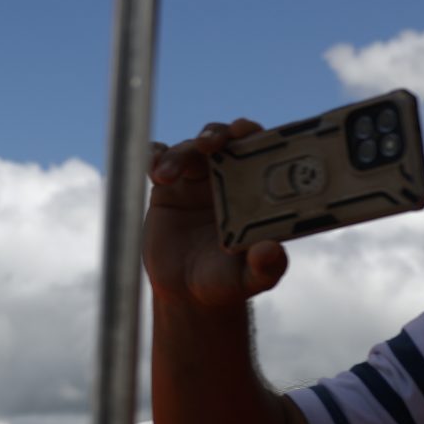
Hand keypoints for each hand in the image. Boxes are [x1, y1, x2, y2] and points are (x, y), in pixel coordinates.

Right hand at [145, 119, 288, 307]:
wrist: (186, 290)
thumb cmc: (225, 281)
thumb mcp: (249, 278)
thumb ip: (265, 267)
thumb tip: (271, 251)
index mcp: (256, 190)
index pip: (261, 150)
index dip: (255, 135)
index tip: (245, 132)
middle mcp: (229, 178)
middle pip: (225, 140)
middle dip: (218, 133)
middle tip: (209, 144)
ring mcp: (197, 180)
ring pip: (189, 149)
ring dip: (179, 154)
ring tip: (164, 176)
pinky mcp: (168, 188)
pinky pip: (160, 161)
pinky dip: (154, 155)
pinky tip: (152, 164)